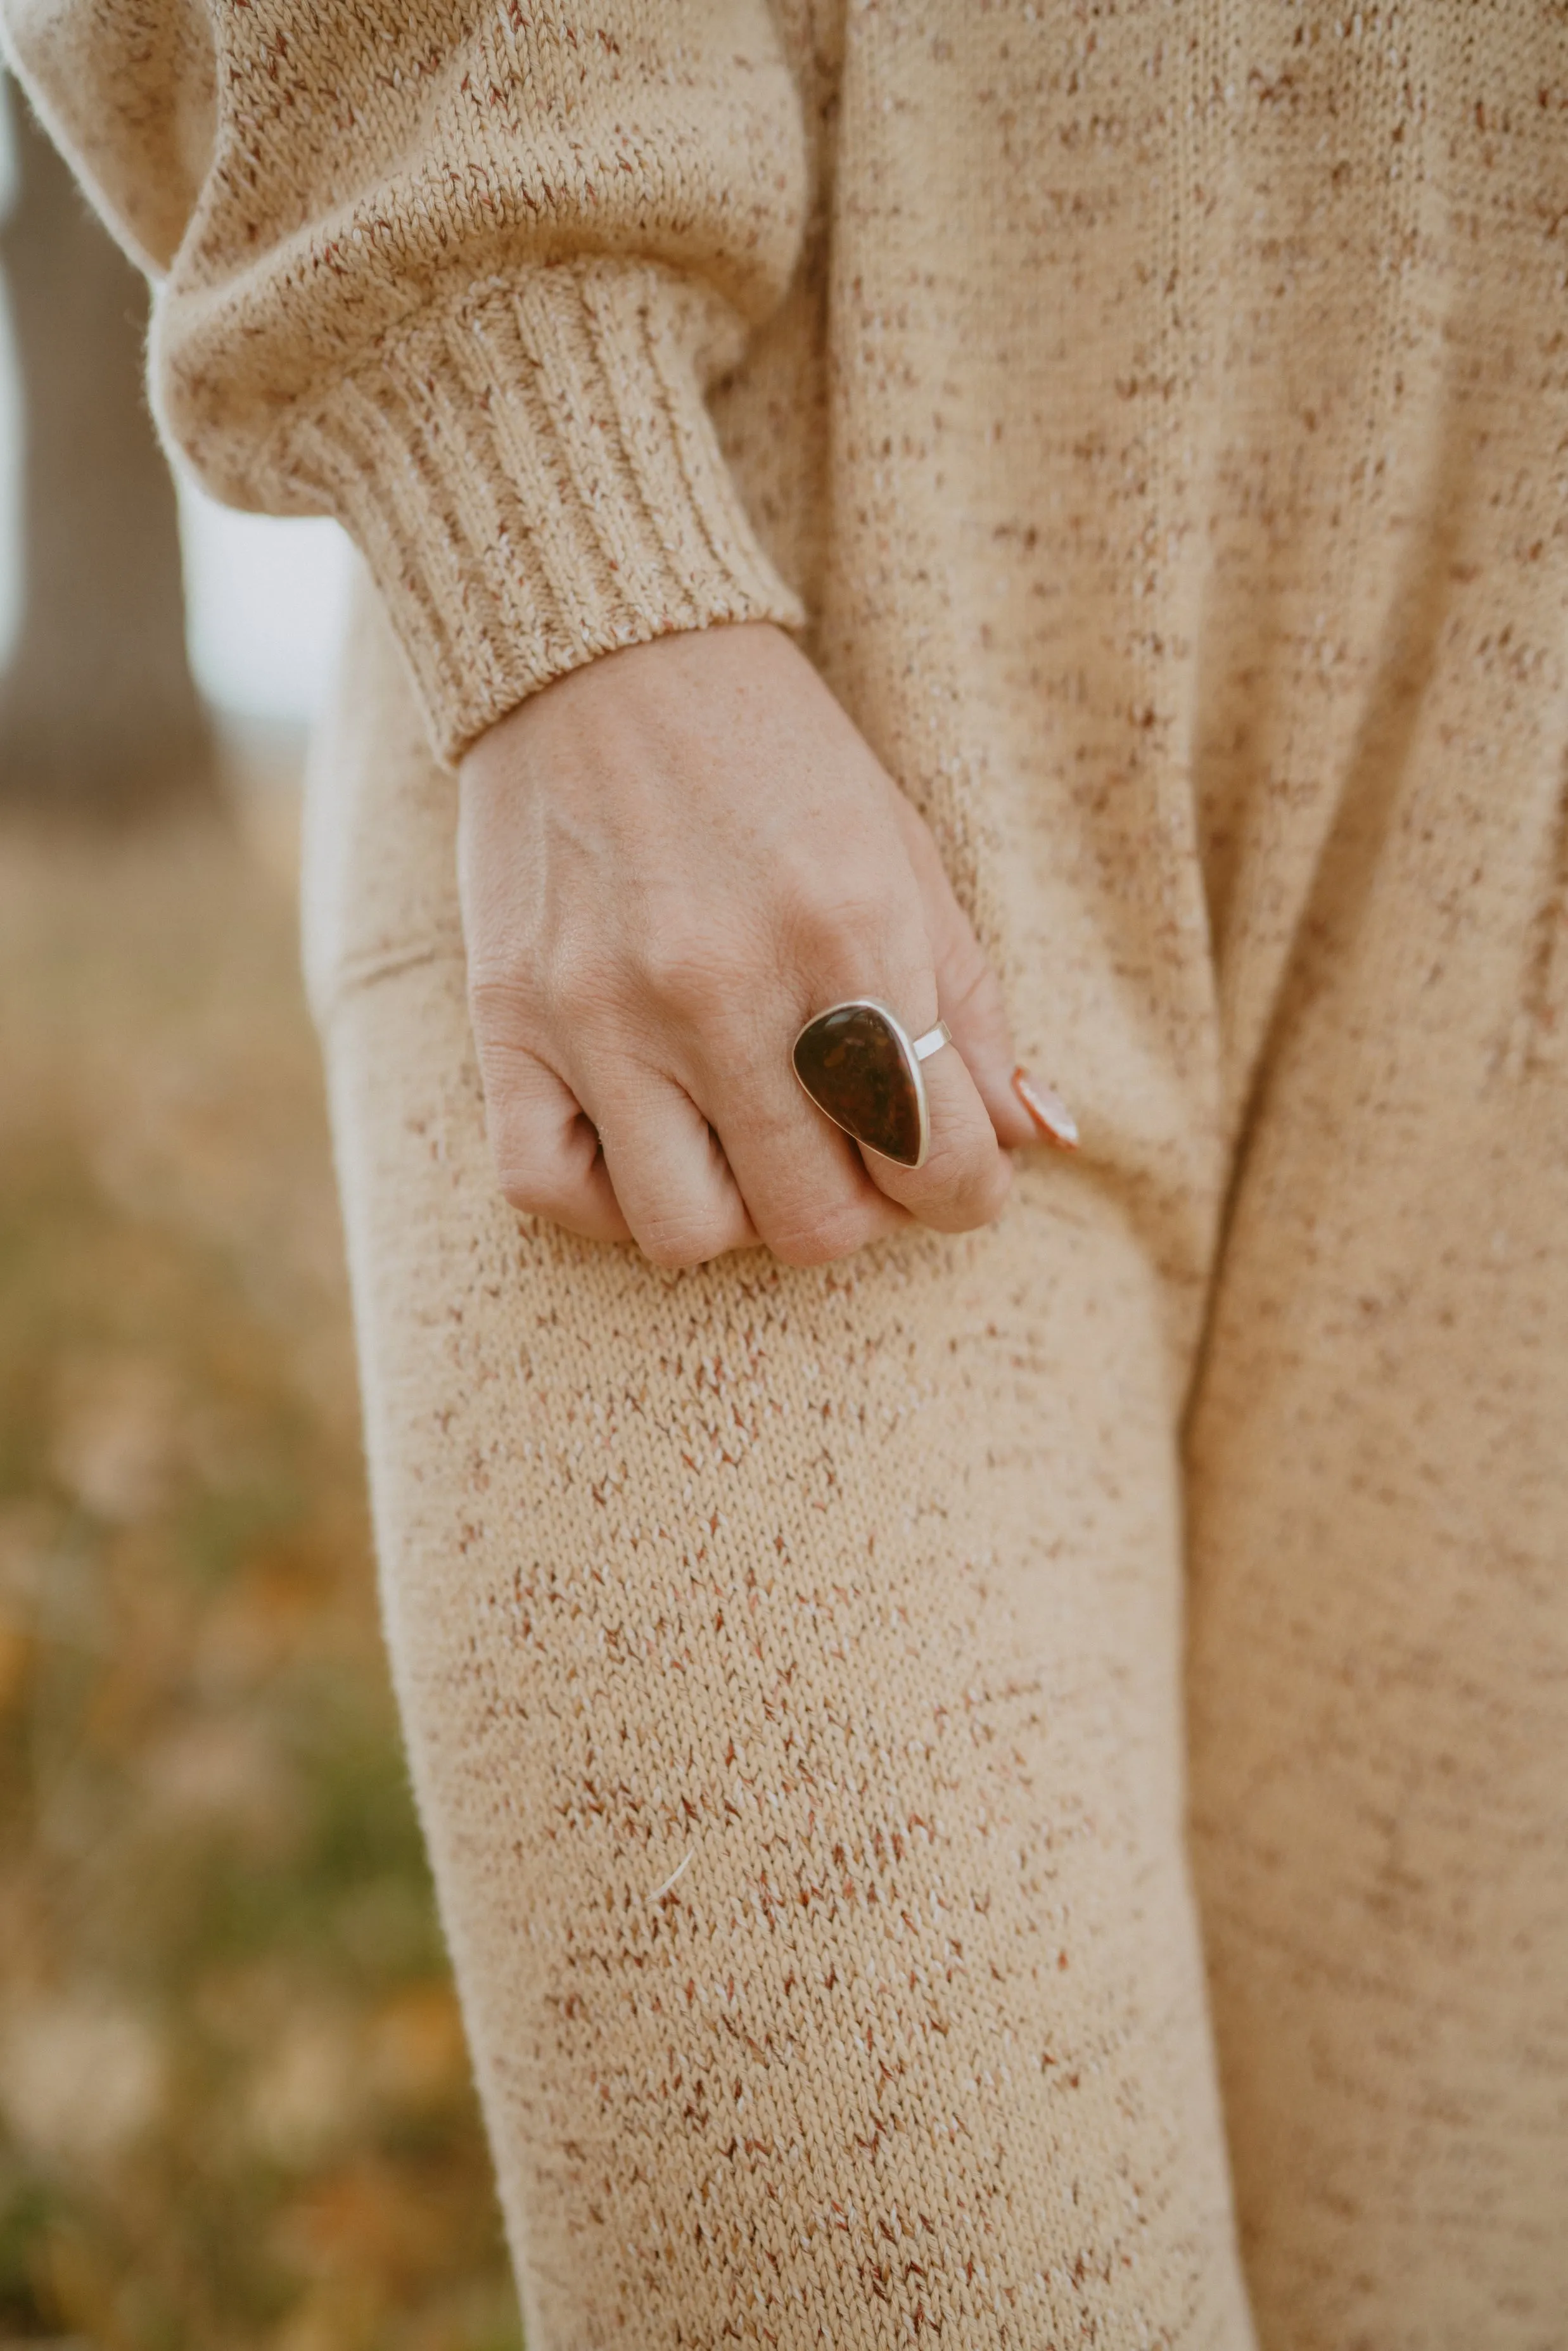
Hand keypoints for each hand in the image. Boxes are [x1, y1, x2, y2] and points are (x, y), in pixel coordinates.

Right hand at [457, 622, 1040, 1267]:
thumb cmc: (776, 760)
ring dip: (735, 1214)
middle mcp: (723, 983)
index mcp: (849, 931)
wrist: (604, 647)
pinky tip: (645, 1144)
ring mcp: (603, 1009)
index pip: (936, 1159)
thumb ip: (969, 1005)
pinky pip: (547, 1189)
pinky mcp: (508, 1016)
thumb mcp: (902, 856)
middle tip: (850, 1159)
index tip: (952, 1176)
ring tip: (746, 1149)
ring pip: (685, 1233)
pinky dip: (606, 1199)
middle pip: (812, 1222)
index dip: (965, 1195)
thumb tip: (1035, 1139)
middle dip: (855, 1212)